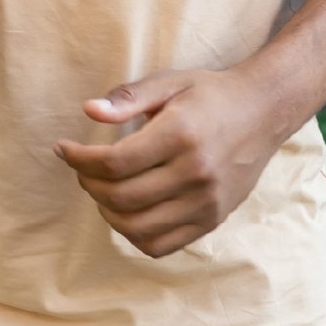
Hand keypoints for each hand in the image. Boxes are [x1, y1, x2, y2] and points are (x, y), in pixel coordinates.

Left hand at [52, 67, 279, 257]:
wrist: (262, 112)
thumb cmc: (209, 93)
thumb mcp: (169, 81)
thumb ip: (128, 97)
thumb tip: (89, 111)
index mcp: (180, 135)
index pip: (116, 162)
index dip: (80, 160)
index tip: (63, 149)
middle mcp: (195, 174)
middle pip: (123, 197)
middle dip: (88, 184)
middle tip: (80, 168)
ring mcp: (206, 203)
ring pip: (139, 228)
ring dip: (107, 212)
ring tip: (99, 189)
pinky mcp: (212, 220)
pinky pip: (163, 244)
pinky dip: (135, 234)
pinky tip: (125, 210)